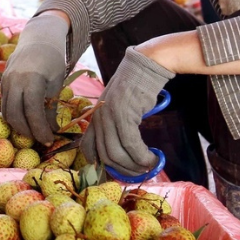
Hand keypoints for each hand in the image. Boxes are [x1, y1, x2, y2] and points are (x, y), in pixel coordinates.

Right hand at [1, 13, 69, 145]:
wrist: (38, 39)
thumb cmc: (52, 60)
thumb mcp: (56, 82)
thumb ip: (52, 107)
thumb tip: (52, 131)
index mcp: (31, 79)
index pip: (33, 112)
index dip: (40, 129)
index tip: (49, 140)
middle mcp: (14, 81)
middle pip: (15, 116)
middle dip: (28, 132)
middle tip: (41, 138)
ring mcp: (5, 82)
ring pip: (7, 113)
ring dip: (19, 126)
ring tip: (34, 132)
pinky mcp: (2, 84)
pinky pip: (5, 106)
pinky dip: (14, 117)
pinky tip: (26, 120)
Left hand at [79, 48, 171, 175]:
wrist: (145, 66)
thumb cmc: (136, 88)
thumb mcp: (118, 109)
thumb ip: (115, 127)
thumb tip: (124, 154)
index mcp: (93, 118)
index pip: (88, 149)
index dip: (101, 166)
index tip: (118, 171)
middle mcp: (97, 119)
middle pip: (105, 156)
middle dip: (124, 170)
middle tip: (139, 173)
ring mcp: (109, 117)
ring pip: (118, 153)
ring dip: (135, 166)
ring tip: (149, 166)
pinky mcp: (123, 114)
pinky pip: (131, 144)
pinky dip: (142, 156)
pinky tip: (152, 158)